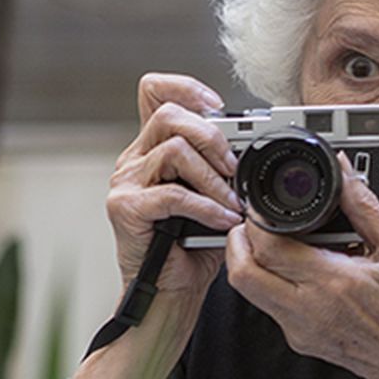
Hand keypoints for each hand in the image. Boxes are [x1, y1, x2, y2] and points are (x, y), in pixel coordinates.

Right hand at [107, 73, 243, 302]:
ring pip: (174, 149)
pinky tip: (222, 220)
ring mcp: (125, 182)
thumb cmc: (192, 245)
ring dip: (213, 177)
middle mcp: (134, 159)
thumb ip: (222, 167)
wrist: (170, 291)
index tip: (218, 107)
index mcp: (152, 147)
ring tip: (232, 202)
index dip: (186, 87)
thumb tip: (253, 147)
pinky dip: (206, 207)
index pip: (154, 90)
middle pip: (169, 114)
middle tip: (234, 168)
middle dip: (212, 137)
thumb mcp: (213, 195)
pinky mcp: (125, 209)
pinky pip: (172, 194)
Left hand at [225, 153, 378, 378]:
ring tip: (271, 241)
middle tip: (252, 223)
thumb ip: (364, 205)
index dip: (255, 221)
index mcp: (331, 283)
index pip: (268, 249)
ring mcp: (300, 330)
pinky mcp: (301, 342)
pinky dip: (269, 282)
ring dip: (249, 263)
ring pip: (249, 293)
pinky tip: (294, 269)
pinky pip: (269, 307)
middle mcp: (308, 310)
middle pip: (242, 274)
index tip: (262, 206)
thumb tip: (343, 171)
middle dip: (236, 242)